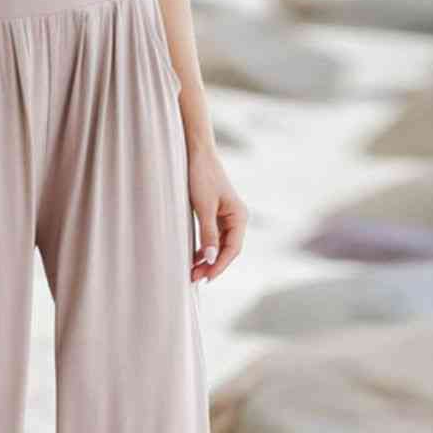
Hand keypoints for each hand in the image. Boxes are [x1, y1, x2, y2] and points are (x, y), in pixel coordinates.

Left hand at [188, 145, 246, 283]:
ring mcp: (227, 216)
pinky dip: (205, 248)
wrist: (197, 153)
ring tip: (193, 272)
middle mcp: (237, 218)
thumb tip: (211, 259)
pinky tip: (194, 258)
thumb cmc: (201, 177)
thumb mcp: (204, 207)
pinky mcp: (216, 214)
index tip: (206, 278)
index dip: (220, 265)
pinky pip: (213, 237)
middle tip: (195, 278)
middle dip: (212, 265)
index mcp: (239, 216)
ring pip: (220, 245)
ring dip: (208, 259)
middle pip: (227, 249)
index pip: (233, 249)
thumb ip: (208, 234)